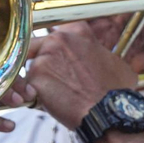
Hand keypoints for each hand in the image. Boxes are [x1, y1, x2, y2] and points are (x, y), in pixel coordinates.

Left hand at [22, 26, 138, 129]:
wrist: (108, 113)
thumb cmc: (115, 91)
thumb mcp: (112, 60)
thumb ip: (95, 52)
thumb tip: (94, 56)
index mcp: (78, 31)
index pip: (57, 28)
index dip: (56, 43)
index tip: (58, 53)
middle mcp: (58, 39)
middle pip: (38, 45)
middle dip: (43, 61)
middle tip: (57, 78)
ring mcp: (44, 57)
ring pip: (31, 66)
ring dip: (39, 79)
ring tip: (58, 94)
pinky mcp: (34, 78)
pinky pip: (28, 86)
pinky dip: (35, 95)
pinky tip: (52, 103)